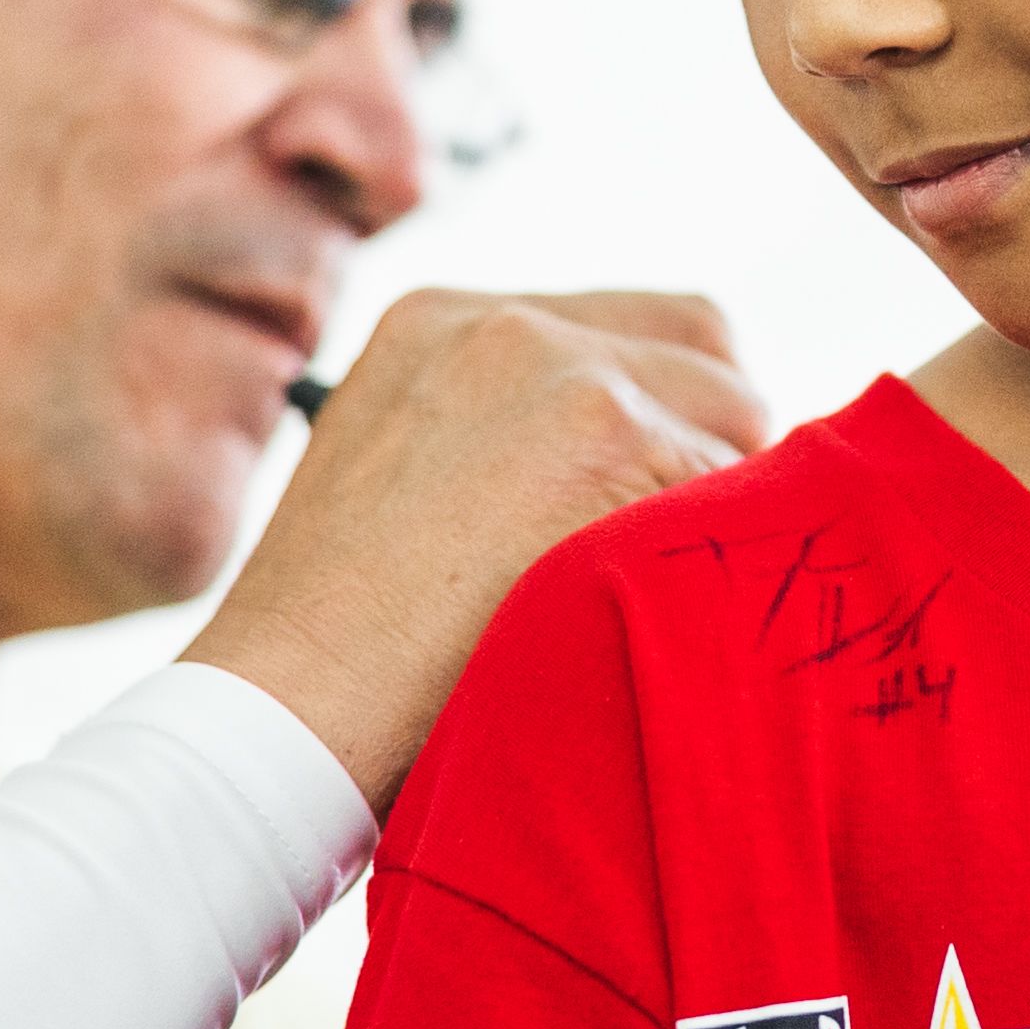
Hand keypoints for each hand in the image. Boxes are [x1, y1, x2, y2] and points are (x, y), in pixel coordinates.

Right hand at [184, 289, 768, 801]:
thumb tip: (595, 475)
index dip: (668, 413)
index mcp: (444, 322)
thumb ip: (488, 440)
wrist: (286, 706)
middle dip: (719, 440)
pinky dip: (722, 556)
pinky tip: (662, 620)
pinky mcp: (612, 439)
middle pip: (705, 346)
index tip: (656, 498)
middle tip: (692, 548)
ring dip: (726, 501)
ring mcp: (563, 372)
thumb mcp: (390, 485)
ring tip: (667, 595)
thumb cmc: (335, 647)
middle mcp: (507, 323)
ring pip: (737, 415)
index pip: (629, 328)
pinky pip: (743, 490)